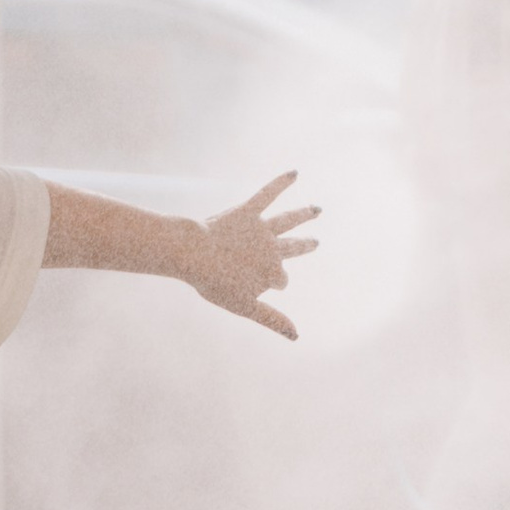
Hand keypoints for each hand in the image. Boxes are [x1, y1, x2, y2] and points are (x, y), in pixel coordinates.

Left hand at [188, 173, 319, 338]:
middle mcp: (273, 249)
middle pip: (293, 248)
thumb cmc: (214, 283)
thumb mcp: (244, 307)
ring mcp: (261, 229)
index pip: (280, 281)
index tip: (247, 284)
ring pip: (288, 221)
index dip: (270, 285)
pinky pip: (266, 194)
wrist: (193, 254)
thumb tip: (297, 336)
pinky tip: (294, 173)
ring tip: (317, 209)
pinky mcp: (248, 211)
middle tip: (315, 242)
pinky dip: (280, 183)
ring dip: (303, 214)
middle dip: (305, 245)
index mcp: (273, 273)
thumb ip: (271, 319)